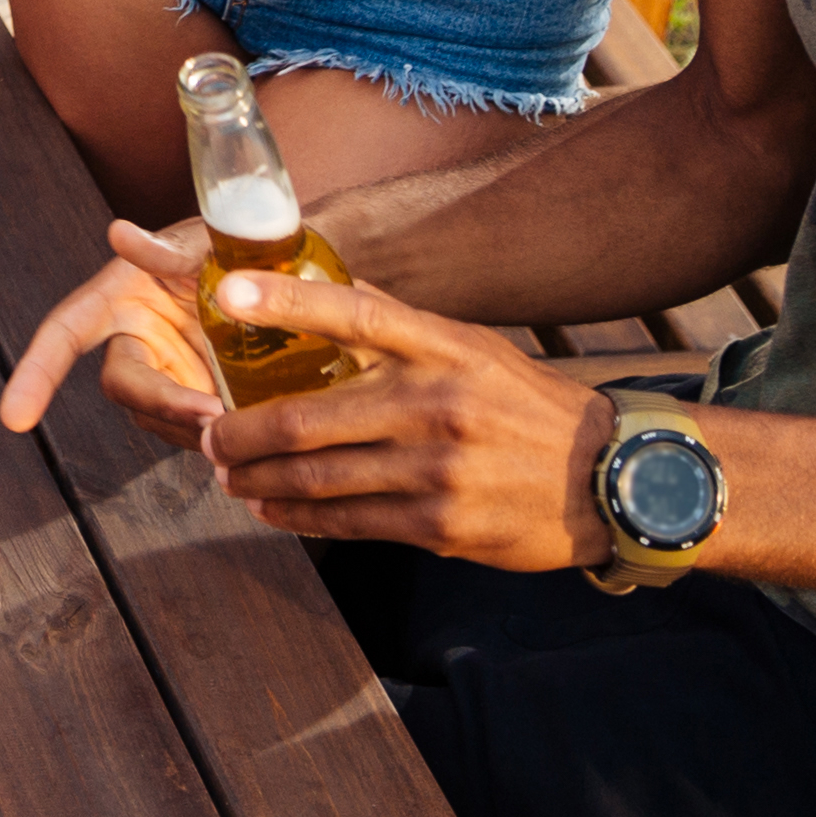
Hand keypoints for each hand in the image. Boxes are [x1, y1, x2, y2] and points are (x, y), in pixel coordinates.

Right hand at [0, 217, 234, 447]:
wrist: (286, 271)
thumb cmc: (234, 244)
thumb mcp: (205, 240)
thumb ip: (166, 248)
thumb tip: (119, 232)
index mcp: (119, 295)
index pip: (65, 332)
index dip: (36, 372)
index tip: (13, 419)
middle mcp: (135, 338)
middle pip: (123, 384)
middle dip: (162, 403)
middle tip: (211, 415)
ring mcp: (168, 372)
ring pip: (160, 416)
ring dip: (197, 424)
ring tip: (248, 412)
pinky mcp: (201, 397)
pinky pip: (197, 430)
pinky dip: (221, 433)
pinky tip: (254, 422)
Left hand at [193, 266, 624, 574]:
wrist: (608, 480)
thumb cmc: (524, 404)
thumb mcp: (471, 347)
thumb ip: (396, 326)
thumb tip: (318, 291)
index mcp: (441, 347)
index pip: (353, 311)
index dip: (286, 300)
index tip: (227, 292)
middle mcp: (435, 404)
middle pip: (308, 418)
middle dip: (240, 433)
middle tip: (208, 436)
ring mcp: (436, 470)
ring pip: (318, 479)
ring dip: (259, 480)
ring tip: (228, 474)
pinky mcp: (441, 525)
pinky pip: (349, 522)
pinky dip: (299, 518)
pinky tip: (272, 509)